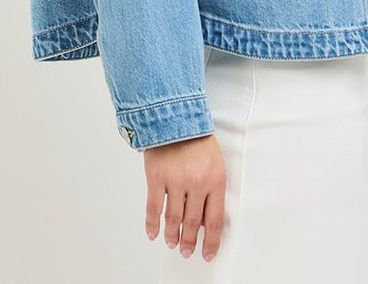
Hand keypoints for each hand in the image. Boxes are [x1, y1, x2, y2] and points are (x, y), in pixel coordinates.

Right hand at [144, 133, 226, 261]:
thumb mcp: (215, 162)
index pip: (215, 220)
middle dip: (190, 241)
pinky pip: (153, 208)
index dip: (212, 241)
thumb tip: (206, 221)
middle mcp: (196, 182)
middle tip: (187, 251)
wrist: (175, 115)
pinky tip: (153, 233)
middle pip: (193, 223)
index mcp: (215, 179)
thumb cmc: (197, 139)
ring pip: (173, 219)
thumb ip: (212, 190)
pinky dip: (152, 224)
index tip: (208, 252)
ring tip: (172, 243)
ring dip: (172, 235)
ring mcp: (175, 180)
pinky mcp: (156, 177)